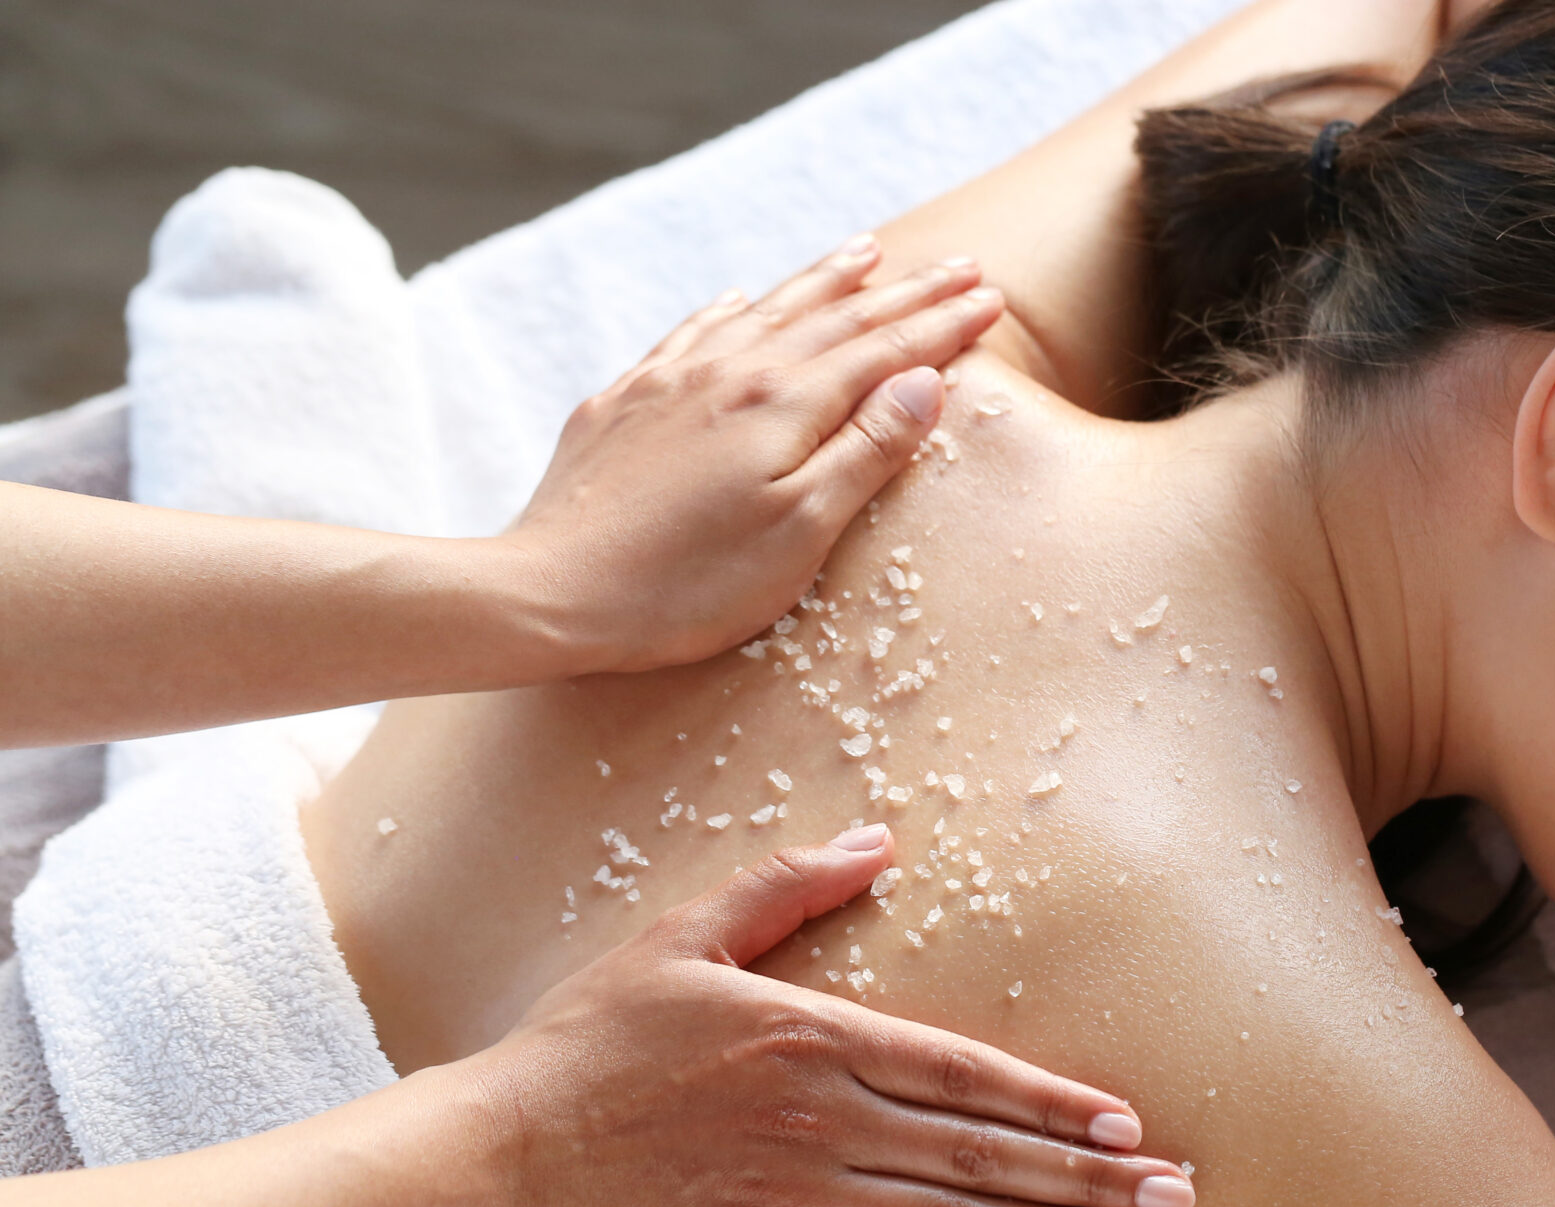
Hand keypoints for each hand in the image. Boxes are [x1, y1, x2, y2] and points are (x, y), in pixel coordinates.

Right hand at [448, 824, 1191, 1206]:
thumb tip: (880, 839)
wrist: (495, 1156)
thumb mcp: (680, 937)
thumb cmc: (589, 1043)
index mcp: (808, 1034)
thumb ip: (783, 887)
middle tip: (1176, 1201)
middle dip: (1090, 1178)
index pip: (963, 1072)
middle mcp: (817, 1119)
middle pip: (981, 1154)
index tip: (1131, 1126)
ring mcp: (791, 1200)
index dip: (1054, 1103)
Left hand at [506, 237, 1006, 676]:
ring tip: (866, 251)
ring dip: (824, 281)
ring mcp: (670, 380)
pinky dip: (732, 306)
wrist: (550, 593)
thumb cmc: (686, 586)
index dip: (942, 325)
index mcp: (782, 404)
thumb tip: (923, 381)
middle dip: (903, 291)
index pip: (884, 350)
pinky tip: (740, 297)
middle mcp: (729, 372)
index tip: (991, 300)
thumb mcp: (799, 533)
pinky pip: (694, 331)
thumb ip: (864, 452)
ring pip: (765, 310)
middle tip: (959, 264)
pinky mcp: (624, 402)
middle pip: (834, 317)